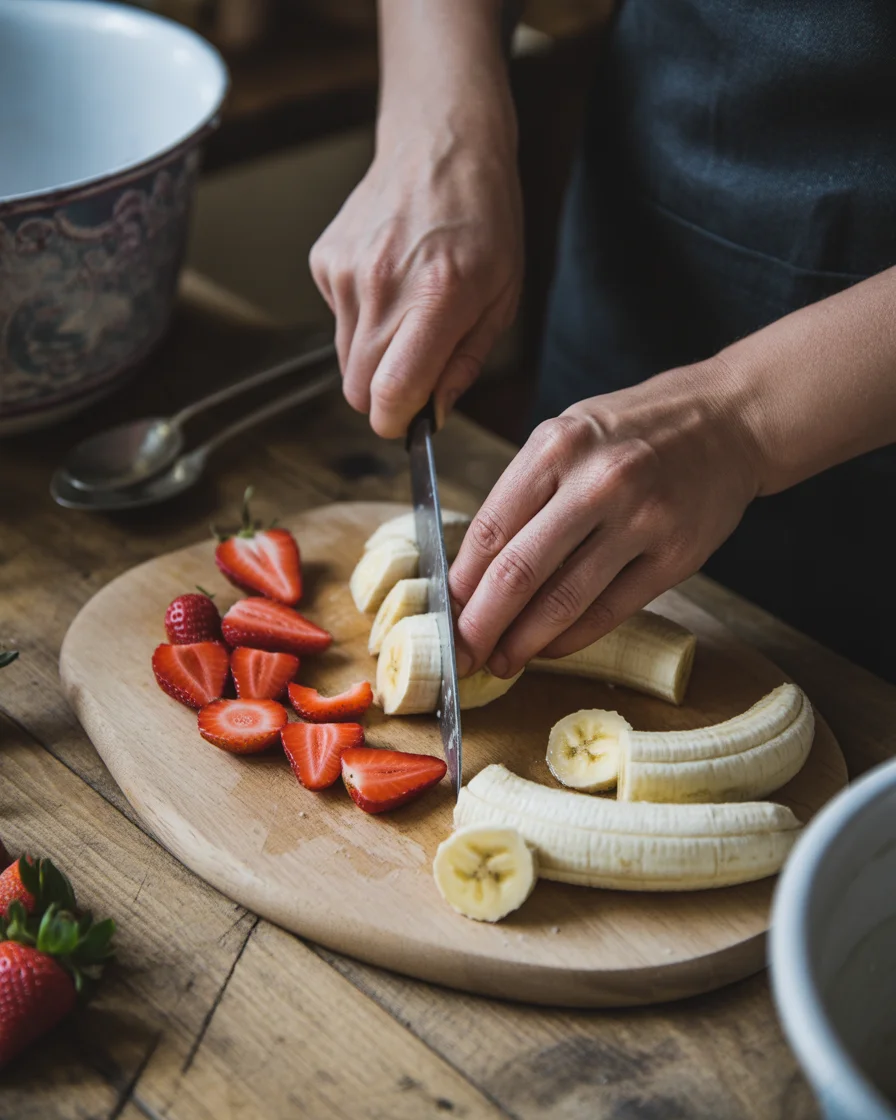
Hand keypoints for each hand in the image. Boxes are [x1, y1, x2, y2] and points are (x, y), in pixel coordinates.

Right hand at [309, 126, 522, 438]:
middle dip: (385, 397)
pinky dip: (360, 318)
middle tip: (417, 370)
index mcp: (436, 298)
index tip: (409, 422)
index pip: (391, 393)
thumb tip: (434, 413)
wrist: (442, 145)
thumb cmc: (484, 220)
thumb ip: (465, 363)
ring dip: (374, 356)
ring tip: (408, 313)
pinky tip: (388, 281)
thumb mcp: (501, 297)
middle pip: (358, 389)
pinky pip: (336, 321)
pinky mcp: (324, 261)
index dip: (397, 423)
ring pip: (345, 359)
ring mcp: (346, 272)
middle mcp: (382, 286)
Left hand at [449, 360, 761, 677]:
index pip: (490, 529)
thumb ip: (524, 494)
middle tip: (460, 656)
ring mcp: (642, 521)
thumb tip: (474, 570)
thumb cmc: (635, 430)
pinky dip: (570, 638)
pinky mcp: (675, 557)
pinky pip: (609, 611)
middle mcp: (598, 482)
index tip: (443, 613)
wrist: (730, 421)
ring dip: (523, 642)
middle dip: (480, 625)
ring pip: (564, 601)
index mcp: (557, 446)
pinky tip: (548, 648)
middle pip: (519, 572)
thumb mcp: (569, 436)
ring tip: (500, 661)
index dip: (459, 583)